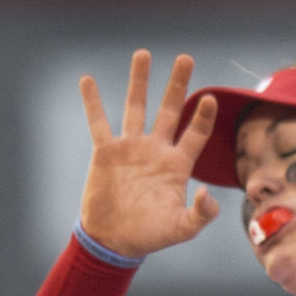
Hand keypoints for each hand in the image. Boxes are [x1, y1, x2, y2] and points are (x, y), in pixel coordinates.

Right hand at [77, 50, 220, 257]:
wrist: (113, 241)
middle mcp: (156, 149)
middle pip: (169, 109)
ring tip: (144, 54)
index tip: (209, 98)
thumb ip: (200, 214)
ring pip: (135, 107)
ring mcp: (130, 148)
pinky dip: (92, 101)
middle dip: (177, 84)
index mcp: (177, 165)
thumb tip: (208, 194)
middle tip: (185, 57)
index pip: (195, 134)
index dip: (202, 117)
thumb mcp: (182, 229)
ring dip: (139, 81)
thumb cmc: (151, 236)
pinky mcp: (105, 152)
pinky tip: (86, 80)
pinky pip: (98, 122)